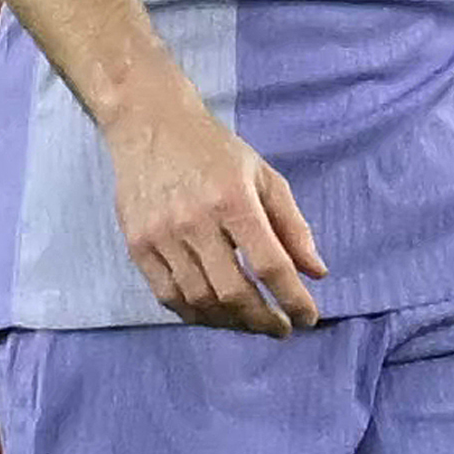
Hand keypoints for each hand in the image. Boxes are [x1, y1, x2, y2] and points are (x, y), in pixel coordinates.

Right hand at [104, 82, 324, 332]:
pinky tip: (214, 314)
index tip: (307, 318)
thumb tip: (316, 273)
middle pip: (233, 292)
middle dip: (262, 320)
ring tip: (250, 323)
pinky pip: (167, 296)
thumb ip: (292, 225)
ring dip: (231, 322)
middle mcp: (196, 221)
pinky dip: (195, 314)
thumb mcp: (263, 176)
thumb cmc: (214, 151)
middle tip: (279, 329)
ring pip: (200, 301)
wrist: (149, 124)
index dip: (293, 299)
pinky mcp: (137, 245)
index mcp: (234, 200)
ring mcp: (162, 236)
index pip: (270, 264)